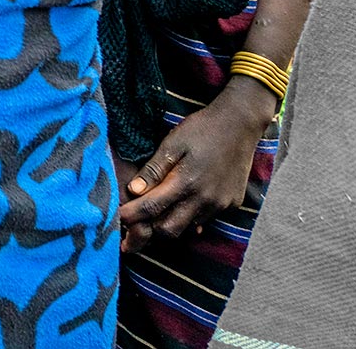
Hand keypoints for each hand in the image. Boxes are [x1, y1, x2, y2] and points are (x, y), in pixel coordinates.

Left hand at [117, 82, 271, 251]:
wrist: (240, 124)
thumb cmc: (201, 129)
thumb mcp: (172, 143)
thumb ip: (154, 169)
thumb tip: (133, 191)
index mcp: (186, 182)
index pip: (151, 209)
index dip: (131, 217)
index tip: (115, 220)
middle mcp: (205, 200)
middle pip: (169, 230)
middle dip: (148, 232)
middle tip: (130, 229)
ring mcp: (220, 204)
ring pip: (188, 228)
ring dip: (168, 225)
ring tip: (151, 219)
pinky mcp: (232, 204)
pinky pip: (205, 220)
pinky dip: (189, 218)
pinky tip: (178, 208)